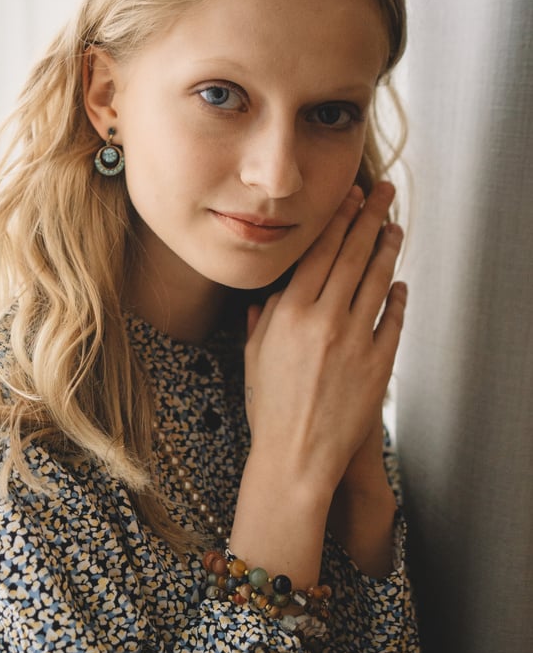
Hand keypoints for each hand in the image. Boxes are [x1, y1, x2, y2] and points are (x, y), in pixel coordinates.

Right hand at [230, 182, 405, 582]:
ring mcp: (354, 341)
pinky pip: (392, 321)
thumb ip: (262, 321)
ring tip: (395, 228)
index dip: (336, 221)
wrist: (296, 457)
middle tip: (383, 194)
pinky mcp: (378, 364)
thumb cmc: (269, 411)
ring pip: (377, 281)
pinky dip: (397, 298)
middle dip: (369, 219)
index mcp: (289, 314)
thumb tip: (265, 296)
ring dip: (388, 250)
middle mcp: (324, 320)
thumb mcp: (254, 358)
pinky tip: (399, 284)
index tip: (348, 198)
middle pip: (352, 256)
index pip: (318, 253)